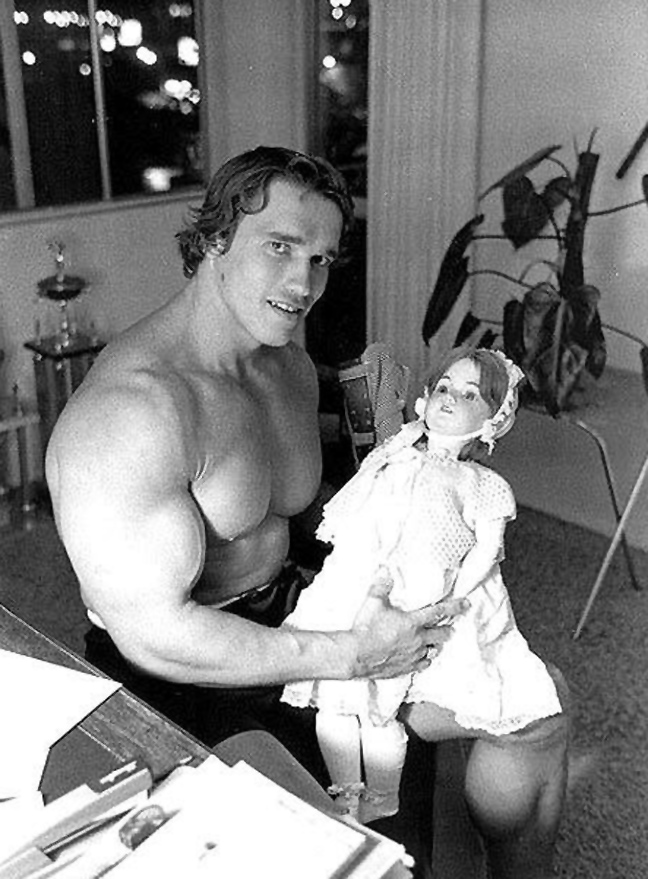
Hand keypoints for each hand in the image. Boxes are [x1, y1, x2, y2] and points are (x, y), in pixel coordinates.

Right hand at [349, 570, 467, 679]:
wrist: (356, 655)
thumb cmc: (366, 629)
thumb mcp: (373, 602)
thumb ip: (381, 586)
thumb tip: (386, 571)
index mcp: (412, 622)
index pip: (438, 611)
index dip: (454, 607)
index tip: (466, 604)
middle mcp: (417, 640)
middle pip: (440, 634)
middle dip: (447, 630)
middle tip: (451, 628)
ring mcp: (412, 656)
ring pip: (433, 652)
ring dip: (435, 646)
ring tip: (435, 644)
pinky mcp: (404, 668)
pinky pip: (422, 665)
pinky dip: (424, 661)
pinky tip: (423, 660)